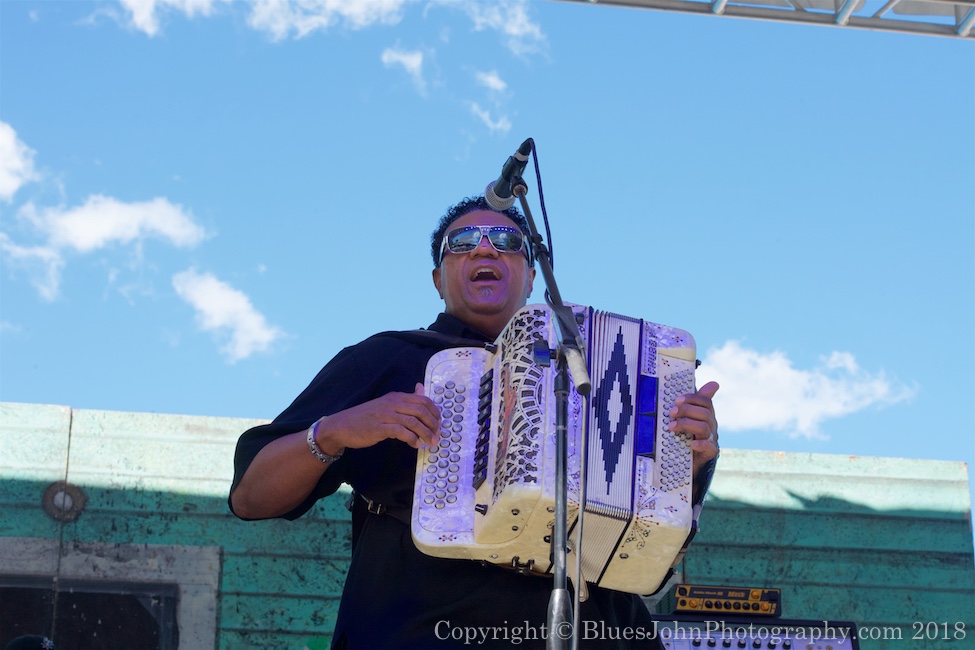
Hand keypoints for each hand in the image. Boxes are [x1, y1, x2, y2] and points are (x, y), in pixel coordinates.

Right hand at [315, 383, 440, 453]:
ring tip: (431, 443)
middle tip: (438, 436)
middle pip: (421, 411)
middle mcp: (392, 403)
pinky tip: (415, 445)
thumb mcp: (387, 404)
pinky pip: (401, 432)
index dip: (435, 412)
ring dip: (425, 434)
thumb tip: (421, 387)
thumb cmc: (366, 417)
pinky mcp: (380, 427)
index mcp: (396, 397)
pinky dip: (412, 439)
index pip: (423, 400)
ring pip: (413, 422)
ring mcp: (386, 414)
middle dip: (433, 424)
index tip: (439, 423)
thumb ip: (405, 398)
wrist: (342, 425)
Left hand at [668, 381, 719, 477]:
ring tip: (672, 426)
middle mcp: (710, 425)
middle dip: (687, 410)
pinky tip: (692, 444)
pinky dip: (701, 444)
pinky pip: (710, 448)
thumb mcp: (687, 417)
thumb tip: (713, 384)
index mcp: (706, 414)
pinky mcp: (709, 453)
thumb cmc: (687, 435)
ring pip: (704, 428)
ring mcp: (710, 439)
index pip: (705, 401)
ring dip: (687, 424)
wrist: (687, 460)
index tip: (677, 399)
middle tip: (672, 412)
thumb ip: (694, 402)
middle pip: (704, 413)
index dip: (692, 398)